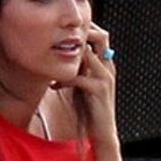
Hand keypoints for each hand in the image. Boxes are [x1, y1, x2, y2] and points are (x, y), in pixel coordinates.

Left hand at [54, 22, 117, 145]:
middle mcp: (108, 67)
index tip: (64, 32)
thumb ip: (79, 69)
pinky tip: (54, 86)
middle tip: (58, 39)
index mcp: (106, 64)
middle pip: (102, 37)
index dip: (86, 29)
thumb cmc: (90, 107)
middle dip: (82, 33)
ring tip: (52, 63)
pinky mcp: (99, 90)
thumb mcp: (83, 83)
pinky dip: (63, 80)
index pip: (101, 36)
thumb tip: (62, 56)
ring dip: (68, 57)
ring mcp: (105, 78)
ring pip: (88, 54)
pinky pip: (78, 77)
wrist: (102, 131)